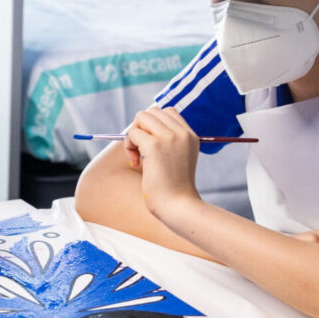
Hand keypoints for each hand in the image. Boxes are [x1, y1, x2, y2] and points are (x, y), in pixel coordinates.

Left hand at [125, 107, 200, 221]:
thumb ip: (167, 141)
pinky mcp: (154, 146)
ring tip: (137, 155)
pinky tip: (135, 163)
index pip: (168, 112)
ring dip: (133, 134)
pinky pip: (133, 133)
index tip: (150, 146)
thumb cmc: (173, 188)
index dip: (153, 125)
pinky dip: (128, 146)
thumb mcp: (177, 159)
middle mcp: (182, 133)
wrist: (178, 206)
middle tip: (141, 151)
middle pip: (153, 111)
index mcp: (190, 136)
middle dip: (141, 128)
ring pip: (141, 117)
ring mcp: (169, 137)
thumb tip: (141, 128)